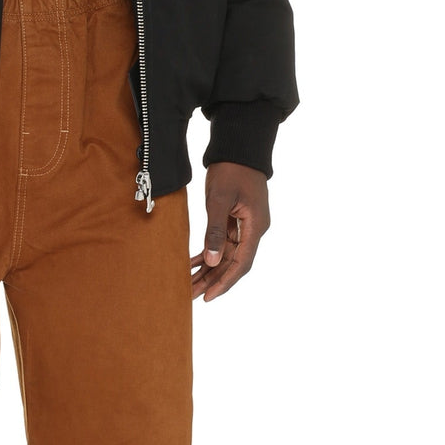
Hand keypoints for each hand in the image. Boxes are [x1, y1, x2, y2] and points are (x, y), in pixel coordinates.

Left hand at [190, 163, 270, 301]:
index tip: (208, 297)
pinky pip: (222, 242)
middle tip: (191, 296)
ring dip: (209, 270)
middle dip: (212, 280)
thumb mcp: (219, 200)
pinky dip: (207, 253)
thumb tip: (213, 260)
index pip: (241, 263)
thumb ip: (215, 231)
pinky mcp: (236, 220)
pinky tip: (191, 263)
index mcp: (256, 226)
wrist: (238, 147)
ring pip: (226, 255)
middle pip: (233, 263)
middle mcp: (254, 230)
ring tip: (189, 285)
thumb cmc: (231, 169)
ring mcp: (246, 225)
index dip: (225, 282)